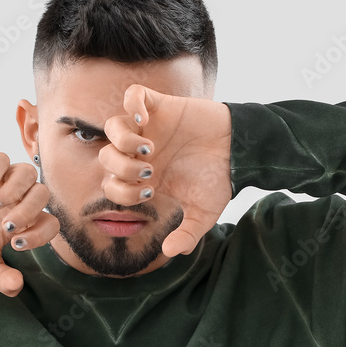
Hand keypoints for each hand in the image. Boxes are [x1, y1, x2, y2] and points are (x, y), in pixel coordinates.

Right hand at [0, 153, 58, 296]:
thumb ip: (0, 277)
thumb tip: (16, 287)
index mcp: (22, 221)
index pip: (50, 222)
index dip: (41, 234)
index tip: (15, 245)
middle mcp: (16, 198)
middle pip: (42, 194)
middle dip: (28, 211)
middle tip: (5, 226)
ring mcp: (1, 180)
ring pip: (27, 172)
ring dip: (14, 190)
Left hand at [99, 84, 232, 257]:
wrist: (241, 149)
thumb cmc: (220, 179)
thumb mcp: (205, 213)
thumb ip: (187, 234)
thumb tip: (170, 252)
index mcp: (144, 178)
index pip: (111, 185)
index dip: (122, 192)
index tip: (150, 192)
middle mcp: (140, 152)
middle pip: (104, 157)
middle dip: (121, 168)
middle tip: (148, 170)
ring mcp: (149, 127)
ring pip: (112, 127)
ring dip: (123, 140)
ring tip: (148, 148)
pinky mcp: (162, 105)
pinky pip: (133, 95)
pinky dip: (133, 105)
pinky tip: (145, 119)